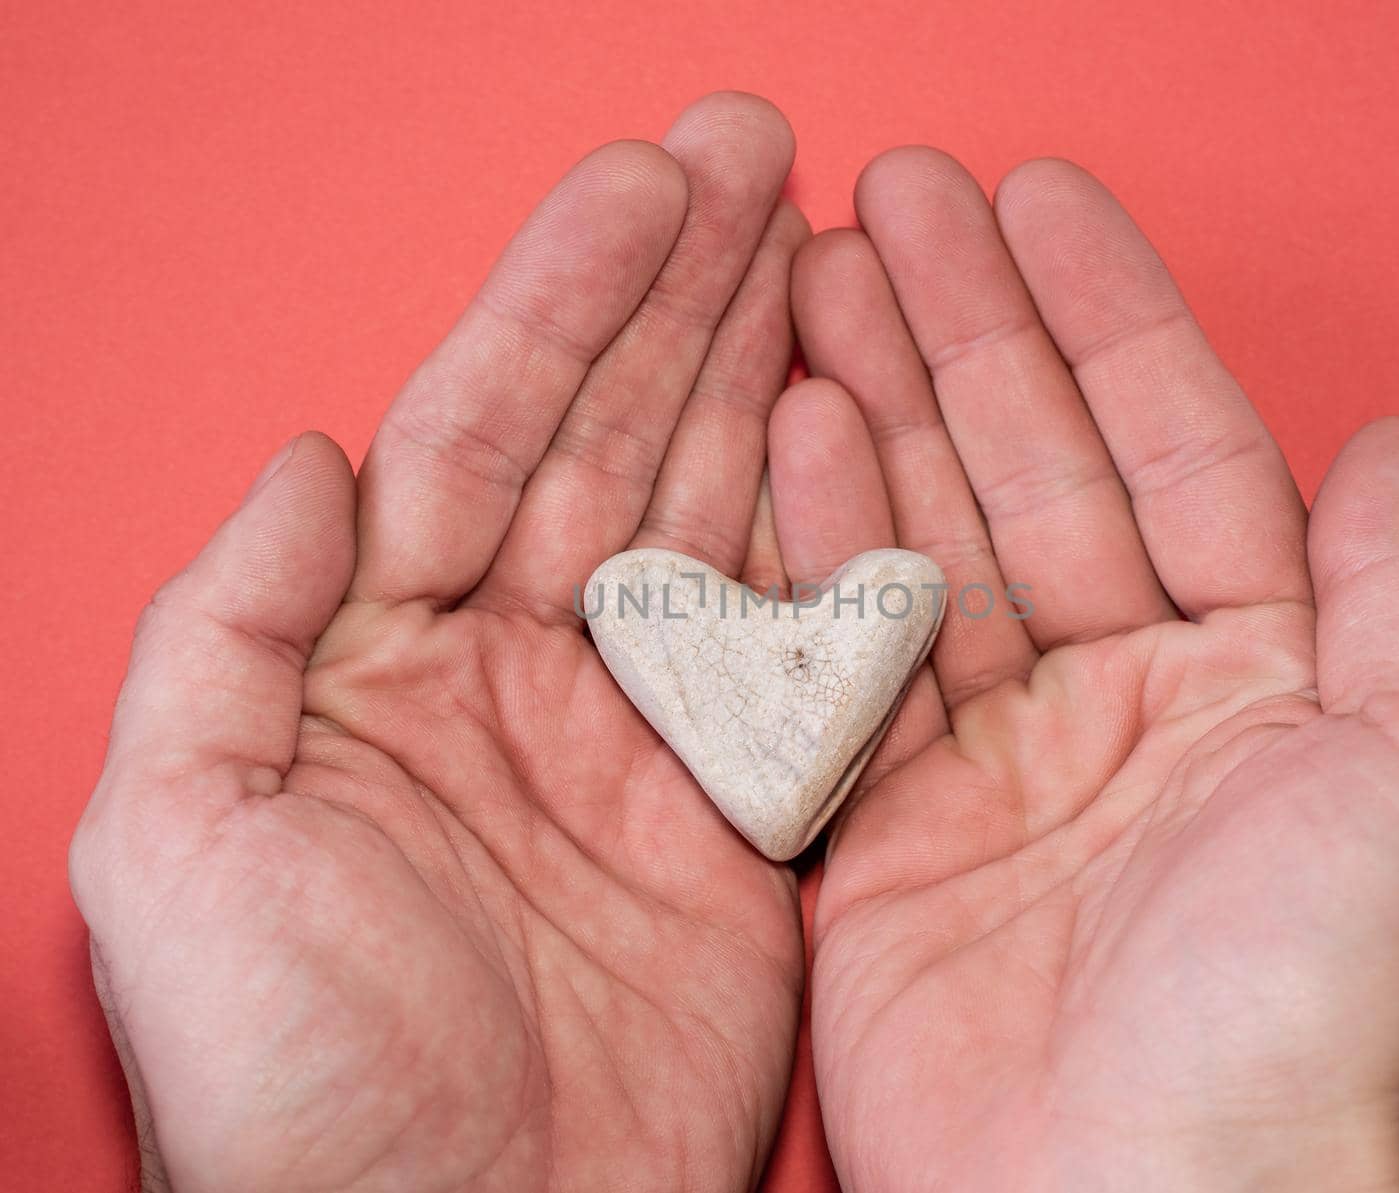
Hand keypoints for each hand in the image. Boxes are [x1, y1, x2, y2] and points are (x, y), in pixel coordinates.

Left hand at [69, 93, 808, 1192]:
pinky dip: (827, 536)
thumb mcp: (177, 842)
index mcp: (377, 662)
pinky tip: (857, 427)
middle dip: (680, 291)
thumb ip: (226, 631)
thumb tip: (310, 456)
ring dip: (756, 370)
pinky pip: (788, 645)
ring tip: (816, 238)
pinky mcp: (732, 808)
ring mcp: (633, 733)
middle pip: (608, 437)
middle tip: (756, 154)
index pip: (480, 432)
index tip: (645, 184)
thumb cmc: (297, 1075)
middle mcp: (513, 673)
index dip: (561, 302)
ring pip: (704, 509)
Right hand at [770, 149, 1398, 1190]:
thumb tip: (1390, 445)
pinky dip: (818, 542)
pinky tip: (790, 432)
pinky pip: (850, 655)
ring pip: (929, 538)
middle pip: (1032, 467)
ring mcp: (1001, 759)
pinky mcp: (892, 829)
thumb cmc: (1308, 1006)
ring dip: (875, 402)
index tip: (1032, 199)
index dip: (1104, 313)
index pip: (1173, 444)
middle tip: (889, 201)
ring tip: (818, 278)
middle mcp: (1127, 701)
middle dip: (964, 327)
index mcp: (1261, 675)